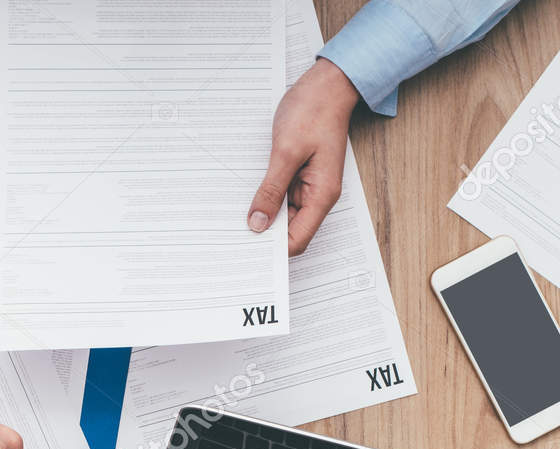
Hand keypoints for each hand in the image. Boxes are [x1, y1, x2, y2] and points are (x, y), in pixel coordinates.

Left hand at [248, 60, 358, 256]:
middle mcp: (316, 195)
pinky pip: (279, 195)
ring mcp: (307, 186)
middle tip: (233, 236)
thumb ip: (271, 190)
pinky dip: (264, 198)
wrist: (326, 85)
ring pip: (282, 215)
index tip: (248, 252)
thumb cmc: (313, 111)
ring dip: (262, 215)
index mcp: (321, 195)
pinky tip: (246, 196)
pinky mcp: (298, 175)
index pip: (297, 240)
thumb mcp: (286, 152)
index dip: (274, 251)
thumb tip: (258, 224)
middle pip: (289, 231)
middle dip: (264, 235)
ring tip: (235, 217)